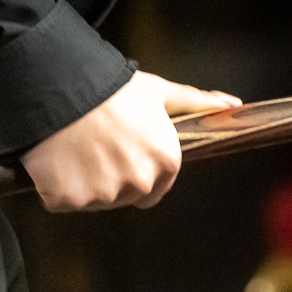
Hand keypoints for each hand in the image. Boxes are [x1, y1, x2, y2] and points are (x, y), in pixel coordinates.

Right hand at [21, 70, 239, 211]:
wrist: (60, 89)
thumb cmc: (113, 90)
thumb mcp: (159, 92)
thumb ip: (196, 103)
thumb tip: (233, 105)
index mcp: (165, 161)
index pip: (157, 188)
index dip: (140, 170)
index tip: (125, 152)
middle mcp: (138, 183)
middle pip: (127, 196)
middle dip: (115, 178)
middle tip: (99, 148)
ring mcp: (102, 195)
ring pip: (96, 201)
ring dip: (87, 184)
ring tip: (78, 150)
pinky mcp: (67, 200)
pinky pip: (65, 201)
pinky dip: (58, 187)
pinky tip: (59, 160)